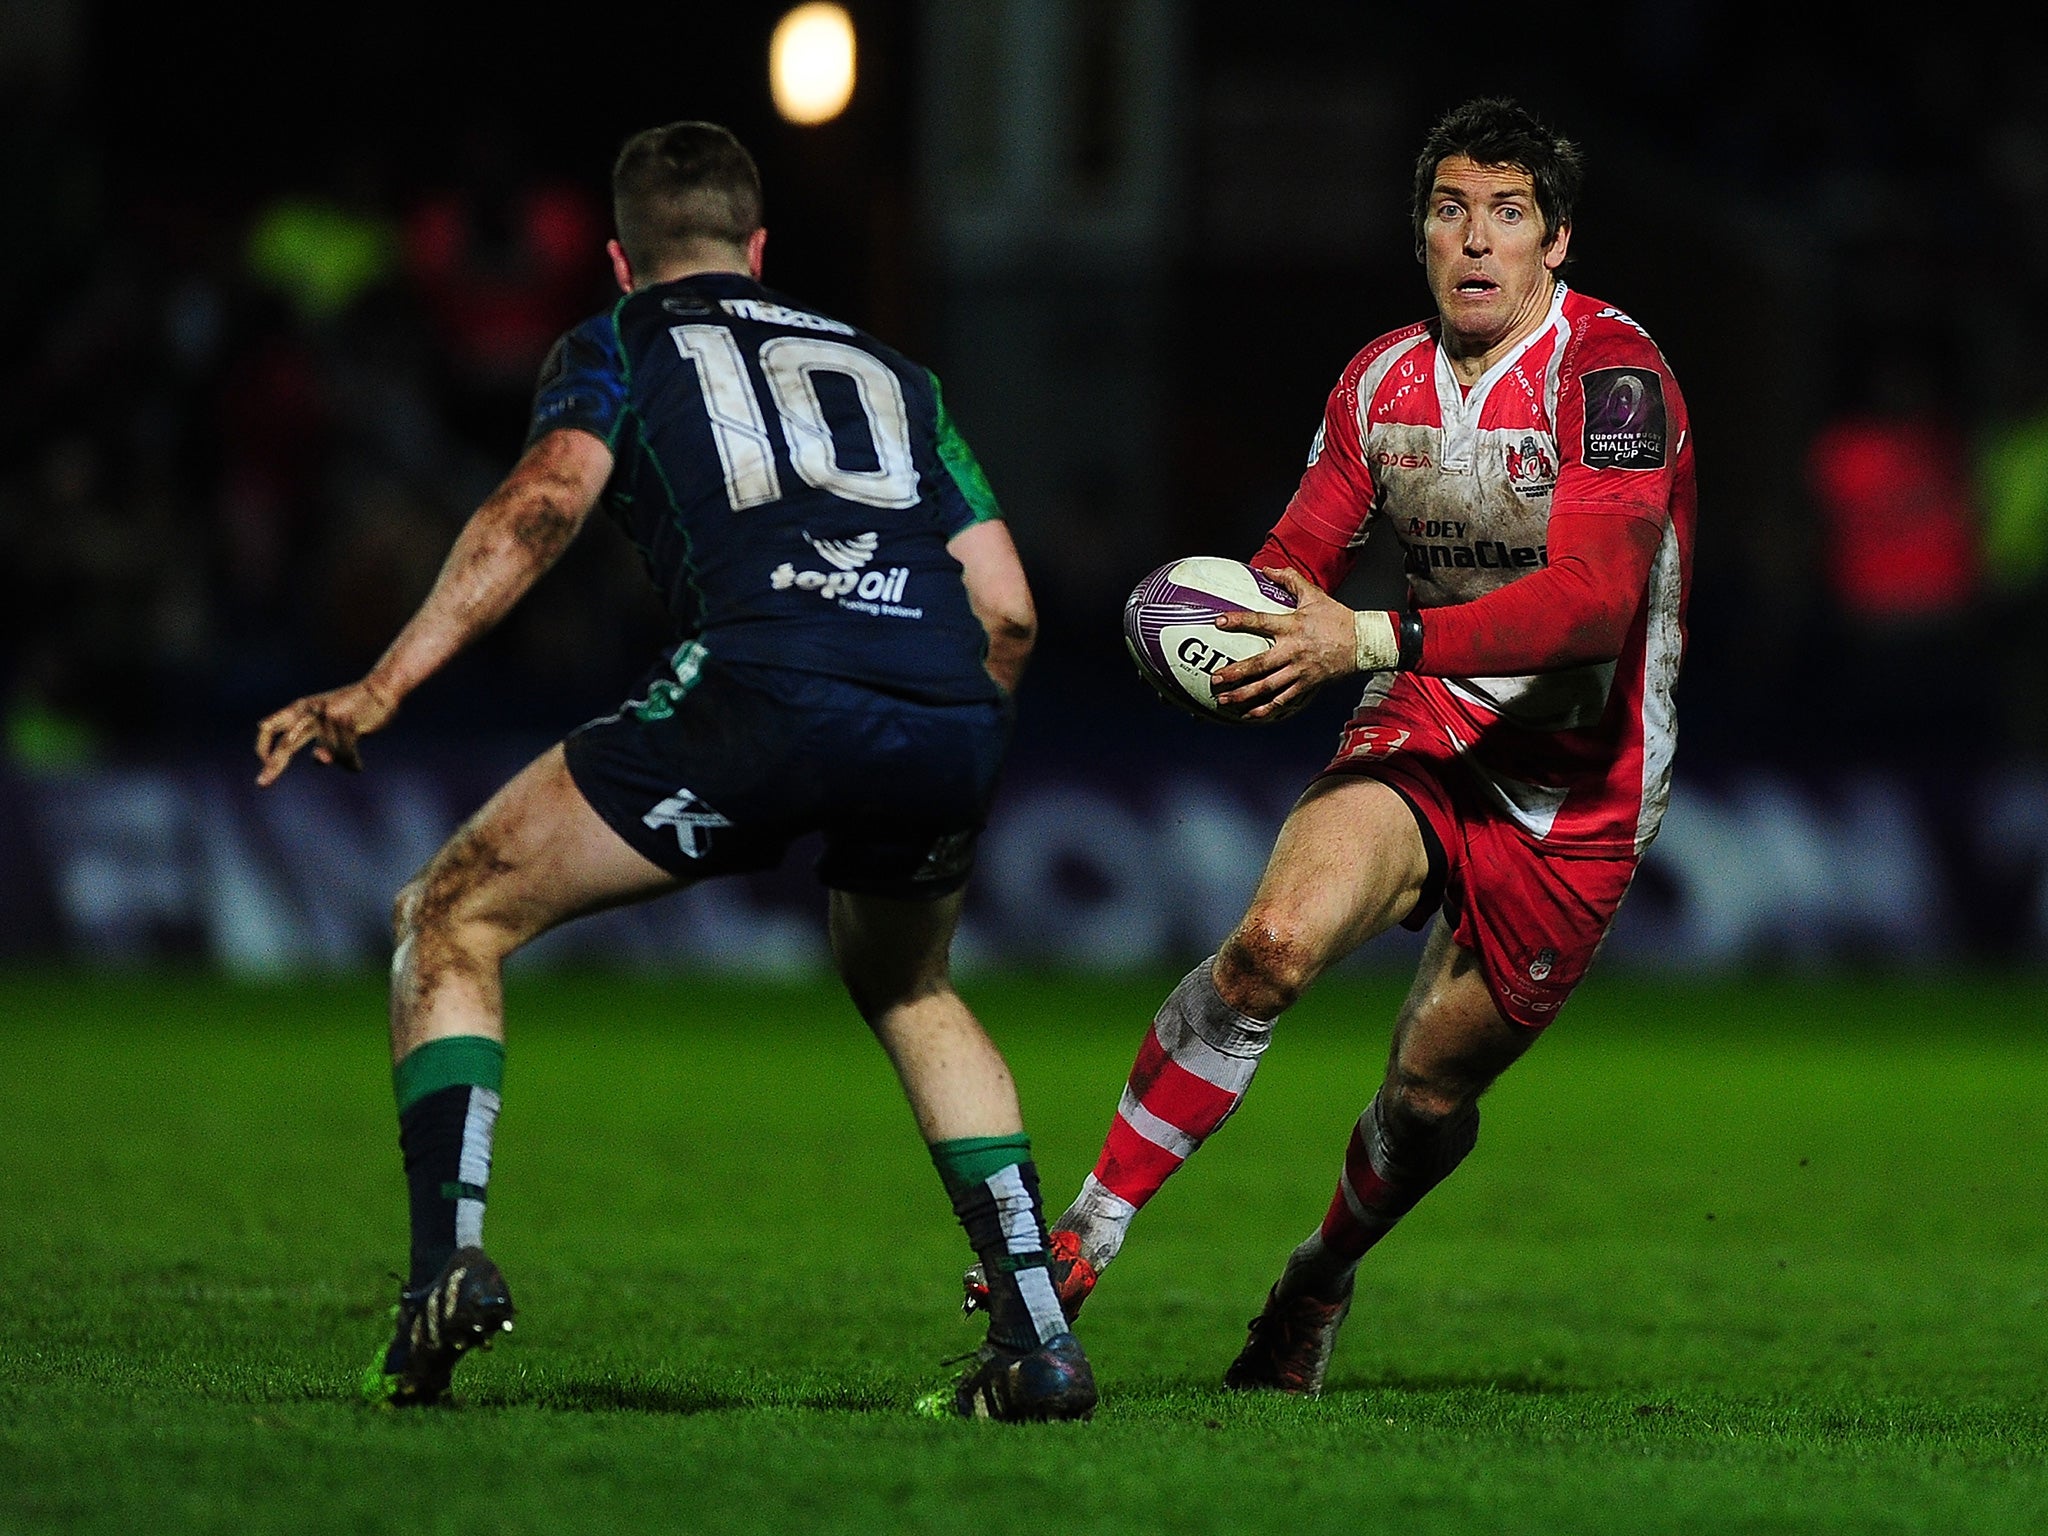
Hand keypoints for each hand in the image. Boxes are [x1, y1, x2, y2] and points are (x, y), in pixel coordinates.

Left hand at [254, 678, 398, 786]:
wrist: (381, 690)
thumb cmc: (352, 706)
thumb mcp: (324, 717)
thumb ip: (309, 735)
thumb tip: (297, 747)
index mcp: (300, 709)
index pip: (271, 727)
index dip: (263, 746)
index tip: (265, 762)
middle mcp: (310, 714)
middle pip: (287, 745)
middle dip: (274, 767)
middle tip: (261, 784)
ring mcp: (328, 720)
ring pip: (326, 756)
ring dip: (340, 760)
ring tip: (352, 760)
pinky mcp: (346, 725)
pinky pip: (344, 757)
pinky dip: (352, 764)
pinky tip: (357, 767)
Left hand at [1211, 567, 1359, 720]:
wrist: (1363, 642)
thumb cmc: (1337, 618)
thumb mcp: (1314, 595)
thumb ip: (1289, 579)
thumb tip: (1266, 569)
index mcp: (1292, 626)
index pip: (1260, 621)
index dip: (1239, 621)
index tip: (1219, 622)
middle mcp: (1293, 650)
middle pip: (1260, 664)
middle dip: (1235, 672)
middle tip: (1215, 678)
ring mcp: (1300, 670)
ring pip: (1268, 687)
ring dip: (1244, 694)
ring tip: (1224, 699)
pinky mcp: (1307, 684)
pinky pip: (1284, 700)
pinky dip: (1266, 709)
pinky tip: (1249, 714)